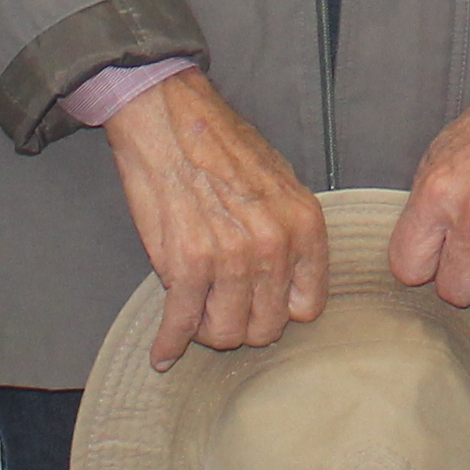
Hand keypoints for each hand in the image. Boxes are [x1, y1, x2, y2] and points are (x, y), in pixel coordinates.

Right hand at [102, 69, 330, 366]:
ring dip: (205, 332)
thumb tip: (288, 279)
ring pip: (224, 333)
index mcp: (304, 226)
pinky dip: (168, 344)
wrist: (171, 117)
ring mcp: (230, 258)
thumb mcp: (281, 183)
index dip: (280, 312)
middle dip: (242, 325)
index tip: (260, 306)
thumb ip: (289, 235)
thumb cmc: (223, 146)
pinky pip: (180, 324)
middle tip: (221, 311)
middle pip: (265, 328)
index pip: (307, 308)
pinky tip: (163, 352)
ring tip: (194, 319)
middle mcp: (273, 247)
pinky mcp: (184, 263)